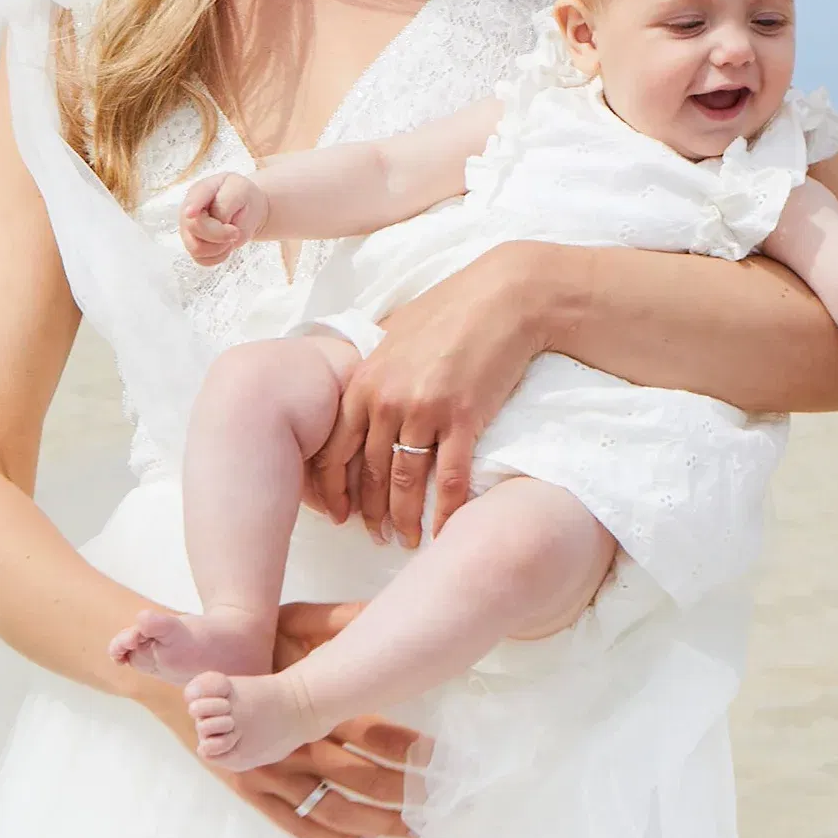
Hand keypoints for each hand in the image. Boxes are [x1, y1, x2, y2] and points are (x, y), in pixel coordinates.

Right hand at [145, 602, 420, 837]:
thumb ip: (336, 620)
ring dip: (375, 821)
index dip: (407, 746)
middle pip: (358, 777)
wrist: (187, 673)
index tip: (439, 756)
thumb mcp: (291, 622)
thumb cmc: (249, 646)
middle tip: (439, 798)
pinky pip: (295, 823)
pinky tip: (361, 837)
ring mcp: (271, 774)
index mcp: (308, 704)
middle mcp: (293, 745)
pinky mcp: (252, 791)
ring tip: (412, 826)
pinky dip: (330, 835)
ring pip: (332, 808)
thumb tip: (380, 609)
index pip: (370, 732)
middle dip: (402, 791)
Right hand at [180, 171, 267, 264]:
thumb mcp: (241, 191)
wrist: (246, 209)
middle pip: (195, 227)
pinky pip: (203, 260)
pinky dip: (220, 256)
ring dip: (220, 247)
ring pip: (197, 248)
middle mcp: (188, 211)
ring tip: (231, 236)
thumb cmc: (241, 197)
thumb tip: (217, 221)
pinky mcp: (193, 246)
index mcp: (200, 191)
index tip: (191, 213)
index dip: (192, 207)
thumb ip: (226, 204)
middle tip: (235, 231)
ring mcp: (188, 230)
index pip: (194, 199)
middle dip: (220, 234)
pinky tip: (226, 245)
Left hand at [308, 244, 546, 549]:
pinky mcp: (463, 418)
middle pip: (370, 471)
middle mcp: (388, 400)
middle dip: (369, 511)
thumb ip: (376, 364)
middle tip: (374, 537)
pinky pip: (451, 477)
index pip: (336, 446)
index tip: (337, 511)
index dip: (334, 486)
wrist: (504, 297)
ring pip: (407, 481)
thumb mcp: (397, 330)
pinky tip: (445, 529)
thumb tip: (361, 381)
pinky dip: (447, 509)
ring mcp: (425, 411)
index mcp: (365, 381)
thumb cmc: (452, 309)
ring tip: (406, 540)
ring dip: (405, 518)